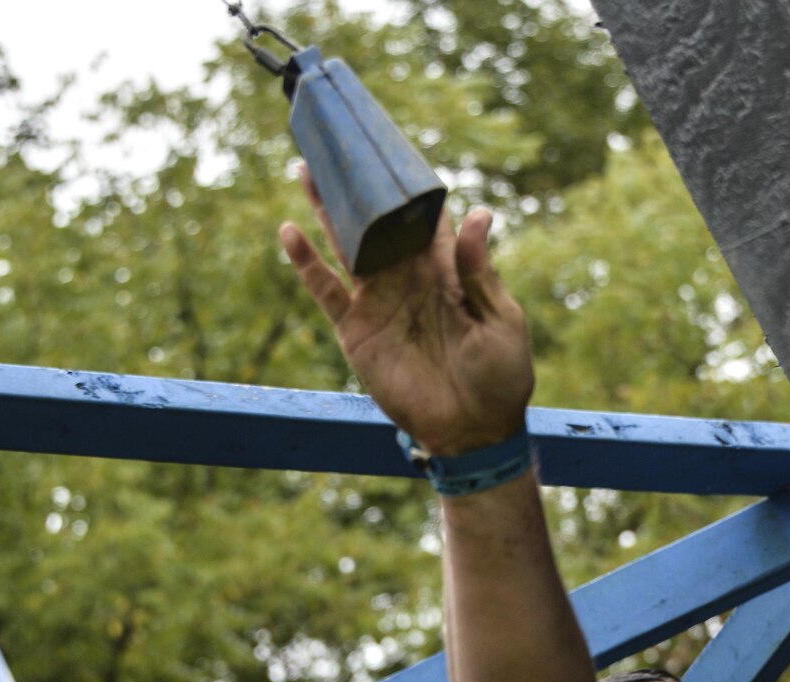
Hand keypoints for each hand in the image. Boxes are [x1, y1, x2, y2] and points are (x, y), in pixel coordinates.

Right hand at [281, 170, 533, 454]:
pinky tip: (289, 231)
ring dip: (327, 209)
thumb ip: (478, 269)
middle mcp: (408, 278)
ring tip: (307, 168)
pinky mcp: (356, 330)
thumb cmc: (500, 377)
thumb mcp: (501, 319)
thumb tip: (475, 211)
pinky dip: (307, 263)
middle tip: (338, 143)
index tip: (391, 146)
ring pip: (347, 244)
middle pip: (377, 222)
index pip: (423, 217)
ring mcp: (379, 302)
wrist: (473, 431)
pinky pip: (326, 290)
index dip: (408, 185)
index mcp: (447, 270)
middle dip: (359, 186)